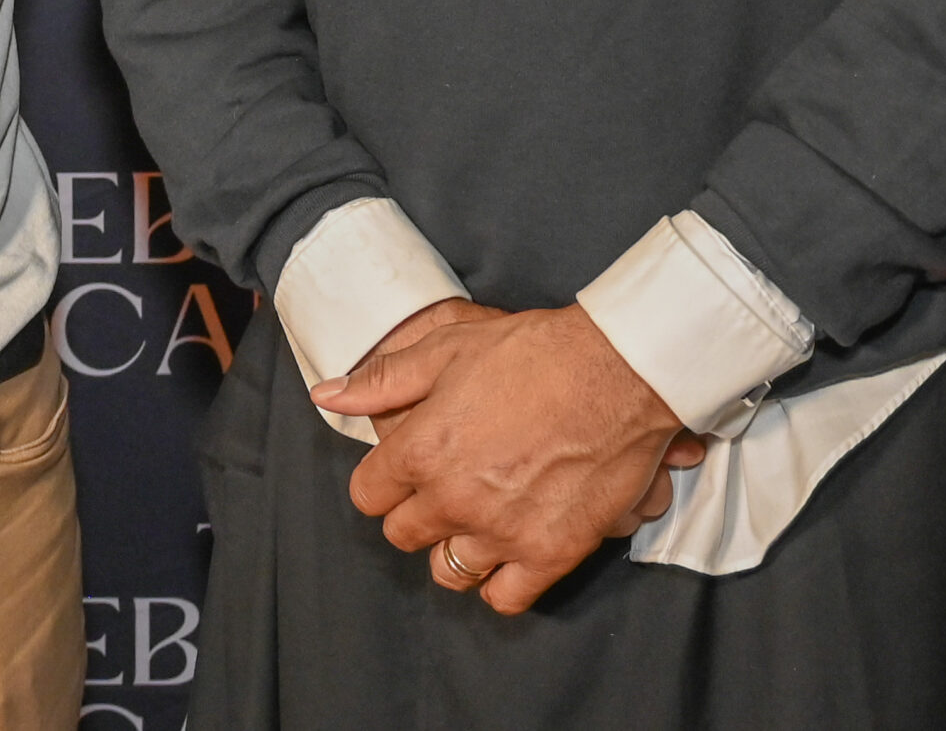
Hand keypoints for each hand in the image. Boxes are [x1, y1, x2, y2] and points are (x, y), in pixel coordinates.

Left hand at [312, 303, 705, 614]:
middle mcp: (453, 499)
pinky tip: (509, 551)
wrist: (617, 371)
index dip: (383, 479)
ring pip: (449, 572)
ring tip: (476, 518)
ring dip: (455, 547)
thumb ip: (384, 379)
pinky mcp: (550, 555)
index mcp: (422, 449)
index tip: (403, 469)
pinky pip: (504, 598)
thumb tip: (329, 394)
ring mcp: (501, 533)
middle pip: (404, 534)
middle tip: (445, 486)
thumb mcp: (448, 346)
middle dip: (416, 511)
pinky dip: (501, 582)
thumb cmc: (533, 352)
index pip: (369, 494)